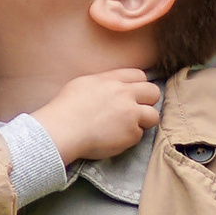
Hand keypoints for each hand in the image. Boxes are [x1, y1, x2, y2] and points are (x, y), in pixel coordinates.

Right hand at [38, 69, 163, 167]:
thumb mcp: (83, 83)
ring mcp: (131, 114)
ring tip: (127, 127)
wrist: (62, 130)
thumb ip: (103, 83)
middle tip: (136, 111)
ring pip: (153, 116)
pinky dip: (129, 138)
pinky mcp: (131, 134)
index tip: (132, 95)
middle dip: (148, 101)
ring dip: (144, 121)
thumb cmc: (65, 108)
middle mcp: (125, 94)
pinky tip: (114, 139)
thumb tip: (111, 86)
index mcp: (112, 80)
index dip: (138, 86)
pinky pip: (139, 135)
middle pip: (153, 92)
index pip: (139, 75)